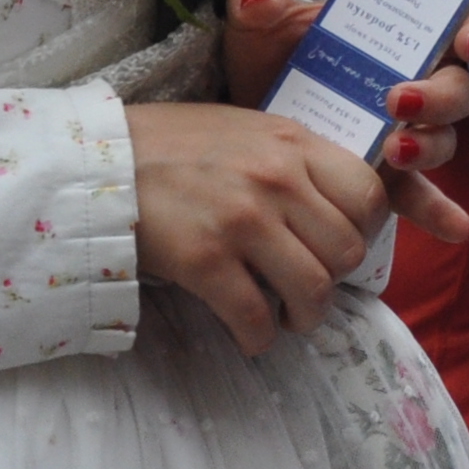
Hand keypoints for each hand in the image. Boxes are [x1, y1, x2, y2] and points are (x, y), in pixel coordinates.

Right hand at [125, 99, 393, 354]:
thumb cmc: (174, 144)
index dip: (365, 232)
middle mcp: (278, 179)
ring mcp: (243, 221)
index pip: (369, 195)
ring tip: (289, 317)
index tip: (342, 247)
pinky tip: (251, 334)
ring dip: (306, 316)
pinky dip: (260, 337)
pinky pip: (255, 316)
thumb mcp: (248, 131)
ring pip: (313, 289)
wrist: (100, 156)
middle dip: (336, 280)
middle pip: (346, 251)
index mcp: (294, 144)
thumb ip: (293, 160)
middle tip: (311, 286)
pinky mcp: (204, 260)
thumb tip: (330, 204)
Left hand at [216, 0, 468, 248]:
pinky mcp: (386, 177)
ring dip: (429, 145)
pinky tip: (455, 228)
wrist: (239, 119)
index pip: (458, 24)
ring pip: (443, 138)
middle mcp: (415, 81)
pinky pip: (420, 195)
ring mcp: (404, 131)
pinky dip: (440, 211)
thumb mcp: (258, 26)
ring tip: (394, 151)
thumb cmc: (266, 60)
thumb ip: (256, 4)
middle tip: (399, 100)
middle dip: (441, 95)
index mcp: (398, 35)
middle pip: (458, 87)